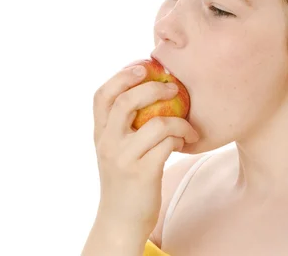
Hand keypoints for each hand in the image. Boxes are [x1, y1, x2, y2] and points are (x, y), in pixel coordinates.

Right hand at [92, 64, 199, 237]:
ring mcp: (123, 158)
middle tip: (173, 87)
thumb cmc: (124, 180)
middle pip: (125, 101)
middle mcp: (107, 143)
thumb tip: (148, 92)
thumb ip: (121, 126)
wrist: (120, 221)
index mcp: (99, 133)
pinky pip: (168, 144)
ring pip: (155, 123)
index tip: (143, 66)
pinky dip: (181, 138)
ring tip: (188, 127)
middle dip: (153, 87)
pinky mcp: (142, 173)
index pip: (101, 94)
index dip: (121, 75)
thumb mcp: (114, 150)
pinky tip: (185, 144)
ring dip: (179, 120)